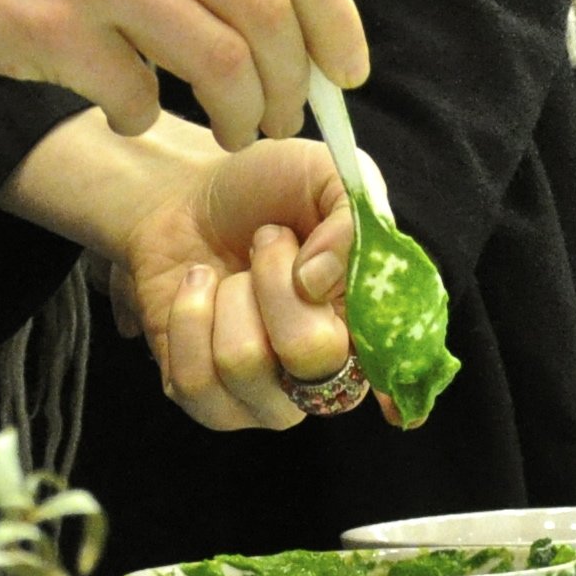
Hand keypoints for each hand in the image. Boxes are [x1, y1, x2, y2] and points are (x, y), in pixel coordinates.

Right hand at [0, 0, 369, 142]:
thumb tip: (288, 17)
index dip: (335, 19)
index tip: (347, 72)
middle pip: (267, 15)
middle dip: (289, 86)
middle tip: (277, 121)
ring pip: (219, 62)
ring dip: (238, 115)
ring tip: (227, 131)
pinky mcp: (50, 27)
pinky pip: (138, 95)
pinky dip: (147, 115)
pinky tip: (125, 107)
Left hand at [1, 115, 355, 431]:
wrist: (185, 194)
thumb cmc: (266, 189)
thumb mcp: (323, 176)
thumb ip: (349, 220)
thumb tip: (317, 282)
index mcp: (365, 324)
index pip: (390, 366)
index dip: (383, 365)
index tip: (361, 350)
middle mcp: (321, 372)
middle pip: (310, 353)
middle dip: (277, 280)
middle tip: (267, 241)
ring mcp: (262, 395)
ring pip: (243, 363)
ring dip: (229, 295)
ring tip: (231, 271)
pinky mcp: (204, 400)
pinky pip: (193, 379)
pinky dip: (189, 315)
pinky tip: (198, 289)